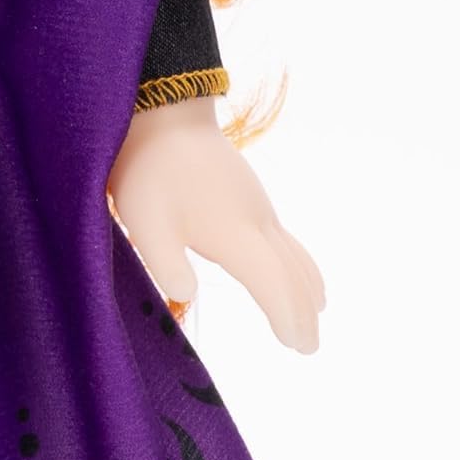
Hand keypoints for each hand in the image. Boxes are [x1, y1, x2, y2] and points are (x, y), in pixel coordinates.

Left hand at [109, 96, 324, 352]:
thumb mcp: (144, 223)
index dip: (286, 317)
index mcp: (235, 234)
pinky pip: (286, 238)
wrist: (164, 113)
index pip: (273, 285)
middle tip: (310, 347)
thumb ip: (165, 262)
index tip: (298, 347)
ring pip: (294, 254)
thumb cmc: (147, 171)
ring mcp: (257, 205)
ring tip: (316, 312)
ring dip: (306, 286)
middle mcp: (257, 221)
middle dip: (303, 312)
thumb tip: (186, 295)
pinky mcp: (249, 194)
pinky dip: (298, 262)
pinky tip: (291, 267)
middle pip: (293, 274)